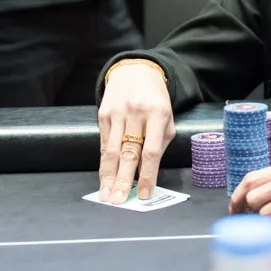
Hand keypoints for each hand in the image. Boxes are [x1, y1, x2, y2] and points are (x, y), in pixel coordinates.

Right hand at [97, 63, 174, 203]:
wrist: (135, 70)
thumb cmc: (155, 99)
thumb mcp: (167, 116)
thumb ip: (161, 141)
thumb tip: (150, 171)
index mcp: (157, 114)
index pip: (151, 151)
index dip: (148, 175)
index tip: (145, 194)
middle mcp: (136, 114)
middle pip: (129, 152)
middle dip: (124, 180)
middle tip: (119, 200)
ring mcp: (117, 113)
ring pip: (112, 150)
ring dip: (109, 176)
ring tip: (107, 195)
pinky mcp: (103, 114)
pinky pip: (104, 143)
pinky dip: (104, 162)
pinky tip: (104, 178)